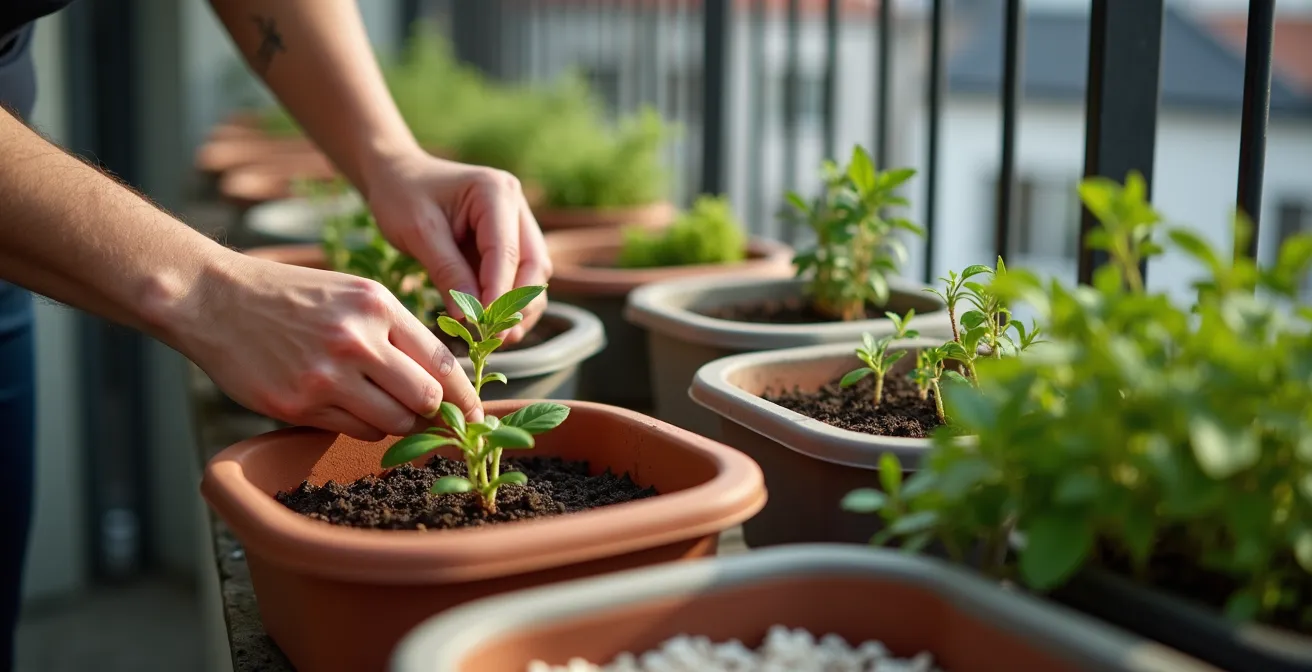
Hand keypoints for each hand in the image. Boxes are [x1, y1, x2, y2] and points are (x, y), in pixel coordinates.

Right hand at [174, 253, 482, 440]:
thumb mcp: (353, 294)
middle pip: (426, 398)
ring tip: (390, 413)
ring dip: (400, 425)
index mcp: (377, 306)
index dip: (465, 395)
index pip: (441, 361)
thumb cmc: (292, 297)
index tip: (476, 414)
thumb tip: (443, 379)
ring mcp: (326, 375)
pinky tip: (353, 411)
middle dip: (435, 414)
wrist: (214, 299)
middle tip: (437, 421)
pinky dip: (364, 429)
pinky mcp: (297, 404)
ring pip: (393, 422)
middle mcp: (356, 340)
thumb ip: (398, 331)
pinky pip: (355, 431)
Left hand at [360, 148, 551, 341]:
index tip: (486, 326)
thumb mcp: (418, 232)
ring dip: (521, 308)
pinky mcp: (509, 241)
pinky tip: (495, 327)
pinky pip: (520, 277)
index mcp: (495, 192)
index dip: (499, 292)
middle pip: (534, 263)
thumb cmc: (402, 196)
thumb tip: (470, 316)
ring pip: (534, 274)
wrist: (397, 176)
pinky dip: (511, 303)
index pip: (506, 250)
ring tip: (498, 339)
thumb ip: (447, 271)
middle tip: (497, 338)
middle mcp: (516, 205)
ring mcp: (517, 223)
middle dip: (518, 304)